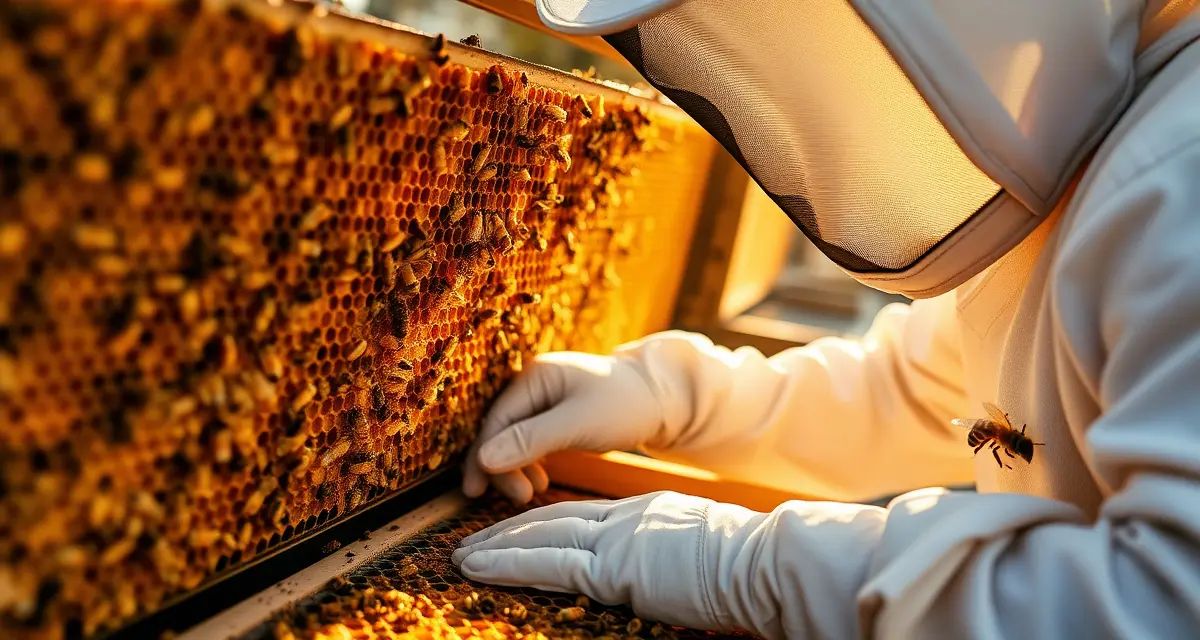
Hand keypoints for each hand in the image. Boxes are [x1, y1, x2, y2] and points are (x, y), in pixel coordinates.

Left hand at [451, 491, 751, 631]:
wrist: (761, 560)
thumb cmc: (745, 562)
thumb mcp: (696, 547)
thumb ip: (667, 552)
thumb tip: (660, 568)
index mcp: (643, 513)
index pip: (580, 516)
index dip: (542, 523)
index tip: (515, 532)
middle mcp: (624, 518)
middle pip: (552, 519)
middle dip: (509, 531)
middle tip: (471, 542)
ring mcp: (617, 539)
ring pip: (542, 536)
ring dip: (496, 546)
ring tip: (462, 557)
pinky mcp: (615, 567)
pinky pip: (550, 564)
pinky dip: (509, 564)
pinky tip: (480, 567)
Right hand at [462, 352, 665, 502]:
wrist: (664, 398)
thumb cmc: (625, 405)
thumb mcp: (578, 423)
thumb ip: (531, 440)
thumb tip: (483, 459)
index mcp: (534, 376)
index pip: (496, 420)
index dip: (482, 457)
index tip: (477, 492)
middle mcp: (533, 384)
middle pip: (500, 430)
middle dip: (501, 466)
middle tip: (517, 498)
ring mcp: (544, 399)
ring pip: (514, 439)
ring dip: (515, 467)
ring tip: (528, 494)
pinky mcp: (555, 415)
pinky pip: (530, 441)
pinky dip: (530, 463)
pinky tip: (538, 482)